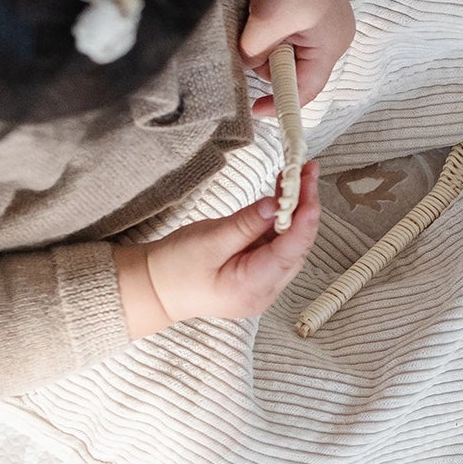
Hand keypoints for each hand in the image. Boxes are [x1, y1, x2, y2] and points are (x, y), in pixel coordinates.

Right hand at [115, 162, 320, 337]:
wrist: (153, 287)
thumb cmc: (174, 269)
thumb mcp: (209, 240)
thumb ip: (247, 223)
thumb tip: (278, 203)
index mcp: (252, 288)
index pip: (290, 251)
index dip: (304, 218)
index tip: (309, 188)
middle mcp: (265, 291)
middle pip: (297, 247)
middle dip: (305, 208)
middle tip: (308, 172)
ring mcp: (263, 283)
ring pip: (290, 243)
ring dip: (295, 210)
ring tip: (300, 176)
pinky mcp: (258, 271)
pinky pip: (276, 243)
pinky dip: (282, 219)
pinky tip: (284, 195)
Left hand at [241, 0, 355, 111]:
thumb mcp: (266, 22)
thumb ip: (255, 53)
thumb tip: (248, 64)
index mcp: (332, 45)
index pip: (308, 90)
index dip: (281, 104)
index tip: (254, 108)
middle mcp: (335, 37)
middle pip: (299, 72)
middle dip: (272, 66)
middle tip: (252, 47)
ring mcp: (325, 22)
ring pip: (291, 53)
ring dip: (269, 46)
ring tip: (259, 20)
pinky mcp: (312, 9)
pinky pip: (290, 36)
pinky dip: (272, 32)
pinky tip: (265, 12)